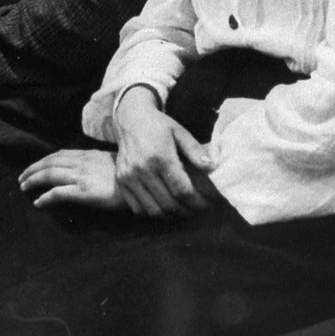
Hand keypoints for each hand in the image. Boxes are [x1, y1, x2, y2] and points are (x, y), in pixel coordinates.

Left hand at [19, 149, 132, 210]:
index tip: (35, 166)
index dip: (44, 160)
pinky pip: (58, 193)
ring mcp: (81, 176)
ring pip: (49, 174)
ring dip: (33, 180)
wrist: (142, 184)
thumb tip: (89, 169)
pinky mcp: (83, 192)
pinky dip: (45, 197)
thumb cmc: (131, 177)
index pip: (59, 154)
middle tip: (21, 177)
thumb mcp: (112, 163)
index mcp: (88, 155)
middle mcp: (81, 162)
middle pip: (49, 162)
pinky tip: (38, 202)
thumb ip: (98, 164)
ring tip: (23, 187)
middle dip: (33, 169)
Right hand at [112, 88, 215, 218]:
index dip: (197, 202)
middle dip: (187, 211)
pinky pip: (138, 208)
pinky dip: (152, 213)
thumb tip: (213, 167)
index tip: (207, 204)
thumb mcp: (180, 132)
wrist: (130, 120)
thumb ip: (195, 150)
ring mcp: (129, 177)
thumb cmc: (158, 126)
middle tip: (198, 210)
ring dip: (171, 215)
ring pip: (153, 210)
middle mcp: (142, 169)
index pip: (182, 190)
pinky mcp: (121, 182)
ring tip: (183, 210)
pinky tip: (164, 207)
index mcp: (160, 157)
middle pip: (169, 204)